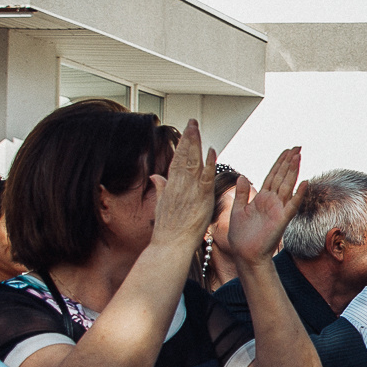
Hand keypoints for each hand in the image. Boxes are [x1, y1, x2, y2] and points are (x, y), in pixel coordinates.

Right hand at [151, 120, 217, 251]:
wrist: (170, 244)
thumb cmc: (167, 229)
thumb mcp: (161, 205)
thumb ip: (161, 188)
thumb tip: (155, 176)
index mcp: (170, 185)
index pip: (176, 160)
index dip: (181, 145)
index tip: (185, 132)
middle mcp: (178, 184)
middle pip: (183, 156)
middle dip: (188, 138)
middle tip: (192, 122)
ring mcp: (189, 190)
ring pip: (192, 161)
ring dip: (196, 143)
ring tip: (198, 128)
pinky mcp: (200, 197)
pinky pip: (205, 177)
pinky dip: (208, 163)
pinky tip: (211, 151)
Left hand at [225, 147, 304, 266]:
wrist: (244, 254)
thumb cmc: (241, 236)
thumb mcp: (237, 210)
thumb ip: (241, 193)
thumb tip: (242, 176)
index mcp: (261, 198)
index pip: (272, 175)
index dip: (280, 162)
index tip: (287, 150)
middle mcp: (272, 201)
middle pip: (282, 177)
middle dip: (289, 161)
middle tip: (298, 147)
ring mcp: (278, 210)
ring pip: (287, 186)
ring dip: (293, 171)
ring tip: (299, 156)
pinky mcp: (281, 220)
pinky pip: (292, 205)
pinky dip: (298, 195)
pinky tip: (304, 183)